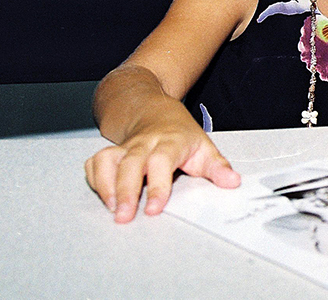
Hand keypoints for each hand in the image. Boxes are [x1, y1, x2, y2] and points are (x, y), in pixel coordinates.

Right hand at [85, 123, 239, 222]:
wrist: (154, 110)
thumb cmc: (180, 133)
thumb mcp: (204, 146)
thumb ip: (217, 167)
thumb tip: (232, 181)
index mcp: (170, 142)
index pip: (161, 162)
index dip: (157, 186)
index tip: (154, 209)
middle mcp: (145, 143)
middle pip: (131, 164)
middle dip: (126, 191)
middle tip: (124, 217)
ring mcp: (125, 147)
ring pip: (108, 160)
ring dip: (106, 185)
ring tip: (112, 208)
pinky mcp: (110, 151)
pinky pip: (95, 162)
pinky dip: (95, 179)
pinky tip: (103, 196)